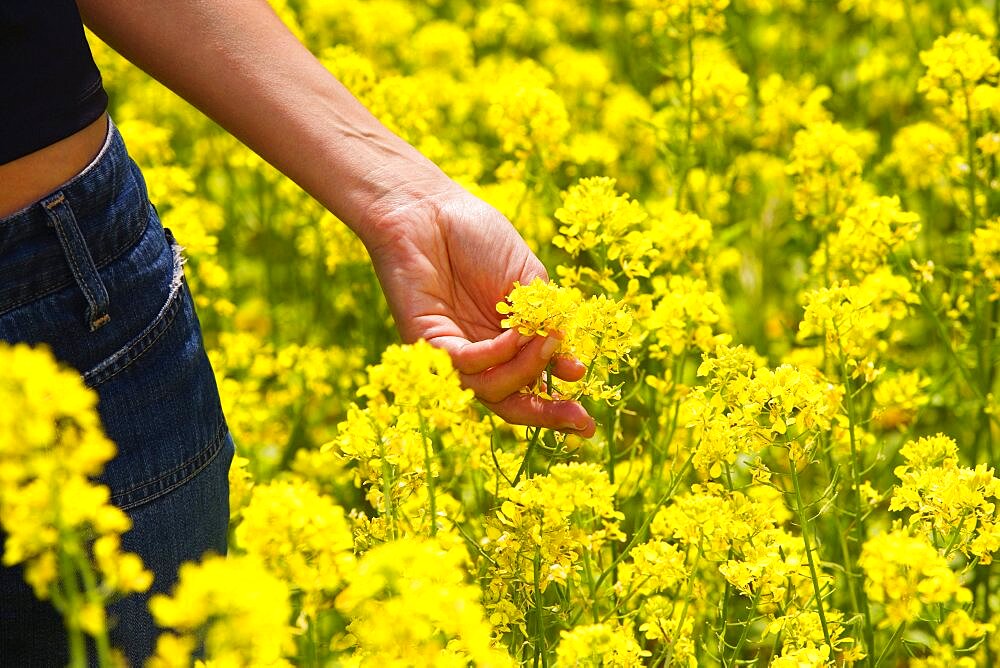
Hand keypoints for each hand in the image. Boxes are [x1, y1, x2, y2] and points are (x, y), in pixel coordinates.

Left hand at [362, 186, 596, 437]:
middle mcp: (478, 353)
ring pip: (492, 389)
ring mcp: (452, 352)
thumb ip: (545, 321)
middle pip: (510, 402)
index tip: (588, 421)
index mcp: (504, 340)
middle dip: (546, 415)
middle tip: (581, 420)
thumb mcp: (527, 280)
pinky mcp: (427, 345)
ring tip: (547, 342)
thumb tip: (571, 366)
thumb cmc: (477, 236)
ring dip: (526, 370)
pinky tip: (515, 334)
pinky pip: (468, 364)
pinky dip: (498, 354)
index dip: (558, 405)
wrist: (429, 209)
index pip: (530, 385)